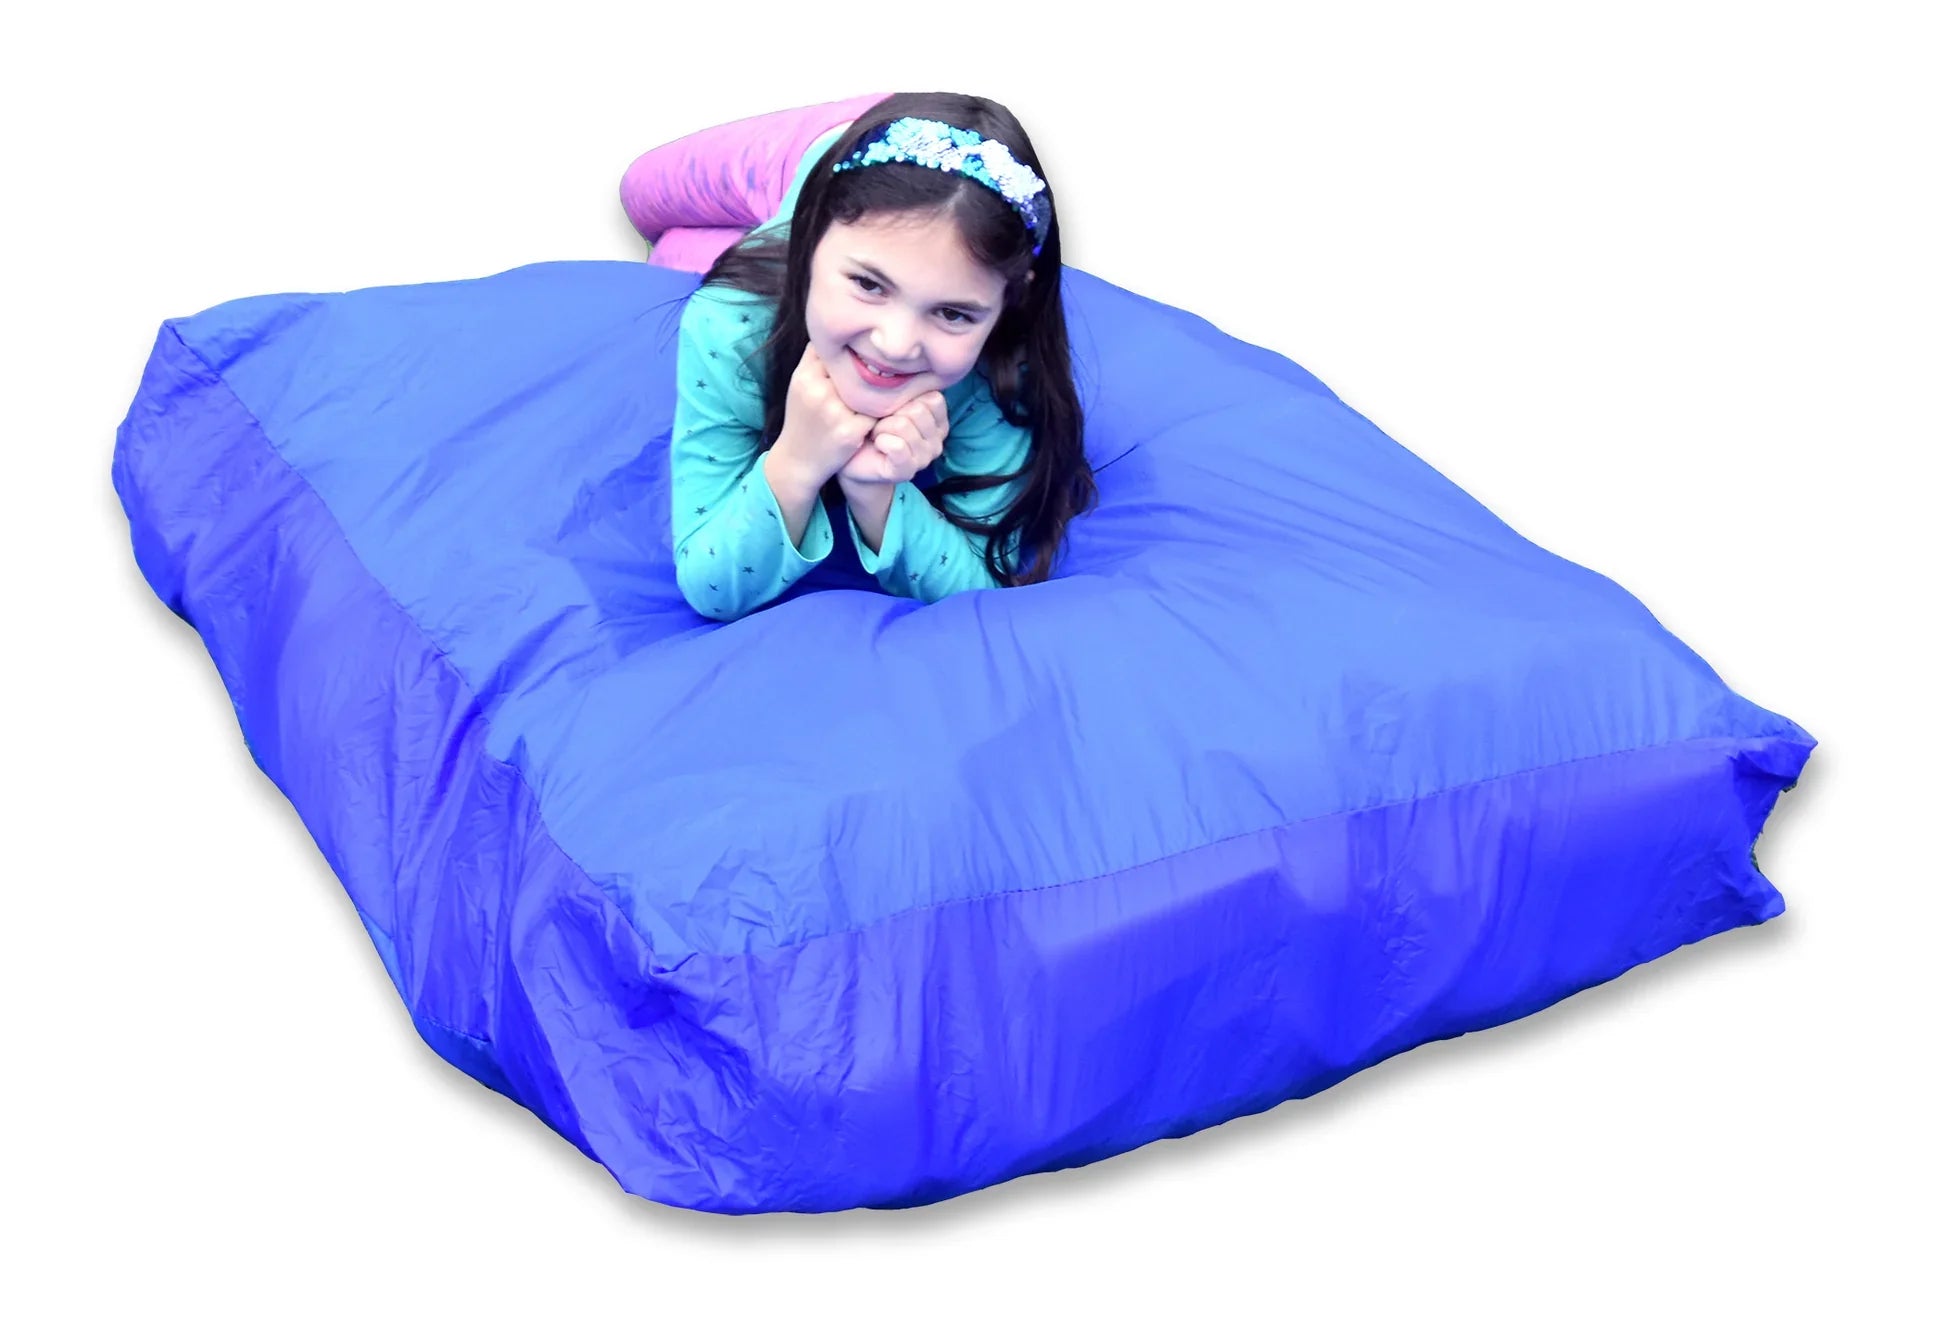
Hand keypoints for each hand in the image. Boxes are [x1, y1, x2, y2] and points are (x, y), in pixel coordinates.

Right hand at [772, 342, 878, 486]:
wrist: (797, 461)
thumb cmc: (802, 419)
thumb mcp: (800, 385)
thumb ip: (815, 360)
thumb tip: (839, 331)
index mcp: (804, 375)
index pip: (836, 350)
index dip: (849, 354)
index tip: (860, 357)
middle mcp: (817, 390)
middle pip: (855, 368)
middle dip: (866, 372)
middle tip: (879, 371)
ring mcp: (833, 411)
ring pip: (869, 389)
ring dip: (877, 392)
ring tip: (881, 395)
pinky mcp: (850, 430)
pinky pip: (876, 412)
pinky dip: (880, 412)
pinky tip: (880, 415)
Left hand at [837, 390, 948, 485]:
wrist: (853, 458)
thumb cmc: (872, 423)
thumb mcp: (890, 399)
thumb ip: (904, 387)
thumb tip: (903, 369)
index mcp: (938, 421)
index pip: (934, 398)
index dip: (907, 398)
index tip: (893, 408)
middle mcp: (937, 440)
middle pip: (919, 410)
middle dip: (891, 412)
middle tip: (881, 424)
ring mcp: (925, 458)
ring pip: (904, 426)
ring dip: (882, 428)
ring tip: (877, 435)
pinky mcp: (907, 470)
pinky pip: (897, 447)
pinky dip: (882, 441)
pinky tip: (878, 445)